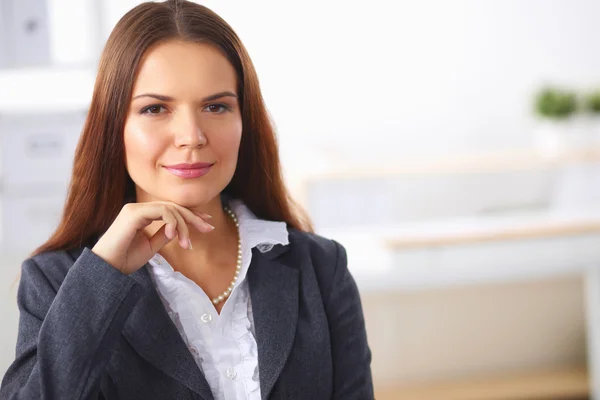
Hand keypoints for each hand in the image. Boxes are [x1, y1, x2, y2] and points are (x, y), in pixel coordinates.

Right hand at [91, 201, 213, 274]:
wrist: (107, 269)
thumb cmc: (125, 260)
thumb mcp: (151, 247)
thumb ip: (164, 235)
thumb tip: (178, 228)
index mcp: (142, 215)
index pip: (171, 209)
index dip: (190, 214)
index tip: (206, 222)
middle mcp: (138, 208)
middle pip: (173, 207)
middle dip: (193, 217)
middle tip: (208, 228)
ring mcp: (135, 209)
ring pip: (170, 209)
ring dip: (183, 225)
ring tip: (186, 244)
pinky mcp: (133, 213)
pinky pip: (161, 211)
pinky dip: (172, 222)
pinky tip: (175, 236)